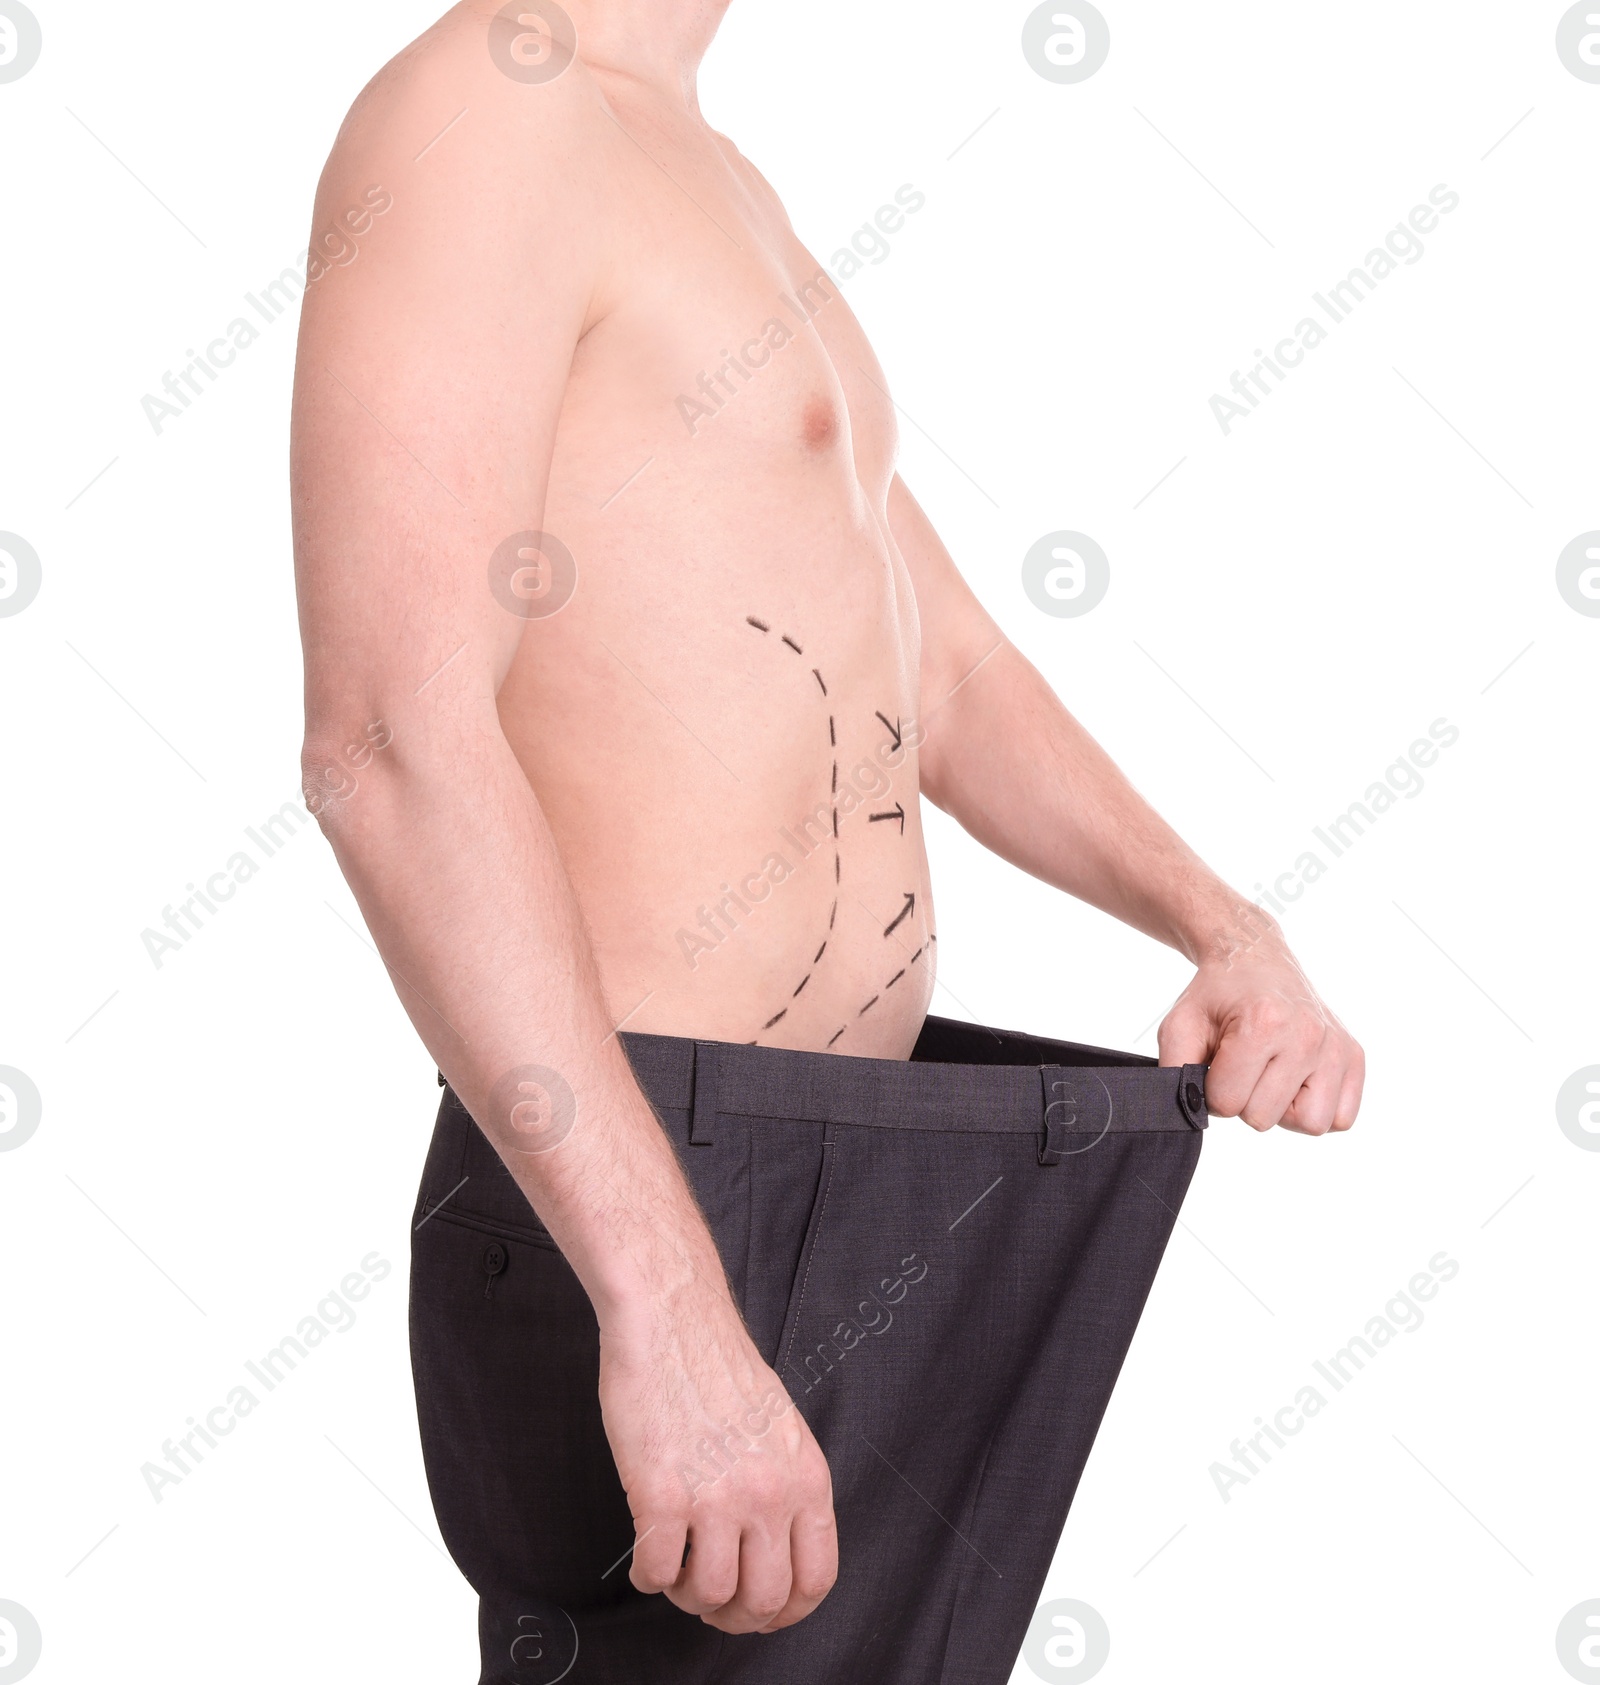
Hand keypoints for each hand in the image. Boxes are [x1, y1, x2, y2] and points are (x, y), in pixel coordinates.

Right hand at [598, 1286, 837, 1633]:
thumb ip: (785, 1487)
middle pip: (764, 1601)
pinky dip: (647, 1573)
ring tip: (676, 1565)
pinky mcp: (662, 1495)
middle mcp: (770, 1493)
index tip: (760, 1611)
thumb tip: (773, 1550)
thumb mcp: (780, 1427)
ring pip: (709, 1596)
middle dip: (733, 1615)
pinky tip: (646, 1549)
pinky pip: (655, 1572)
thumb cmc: (716, 1365)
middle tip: (710, 1597)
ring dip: (686, 1593)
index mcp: (806, 1477)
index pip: (816, 1579)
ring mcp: (716, 1497)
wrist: (671, 1317)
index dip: (787, 1611)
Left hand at [1158, 922, 1363, 1134]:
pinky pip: (1341, 1118)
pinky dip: (1316, 1108)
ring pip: (1310, 1125)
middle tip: (1243, 1065)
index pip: (1228, 1102)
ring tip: (1271, 1076)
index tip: (1216, 1062)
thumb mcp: (1180, 1024)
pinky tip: (1296, 1081)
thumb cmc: (1217, 996)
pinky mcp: (1354, 1056)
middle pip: (1263, 1118)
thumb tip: (1189, 1114)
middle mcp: (1307, 1035)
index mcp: (1263, 1023)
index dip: (1212, 1089)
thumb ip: (1173, 1070)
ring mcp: (1336, 1046)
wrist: (1255, 959)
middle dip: (1244, 1099)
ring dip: (1282, 1110)